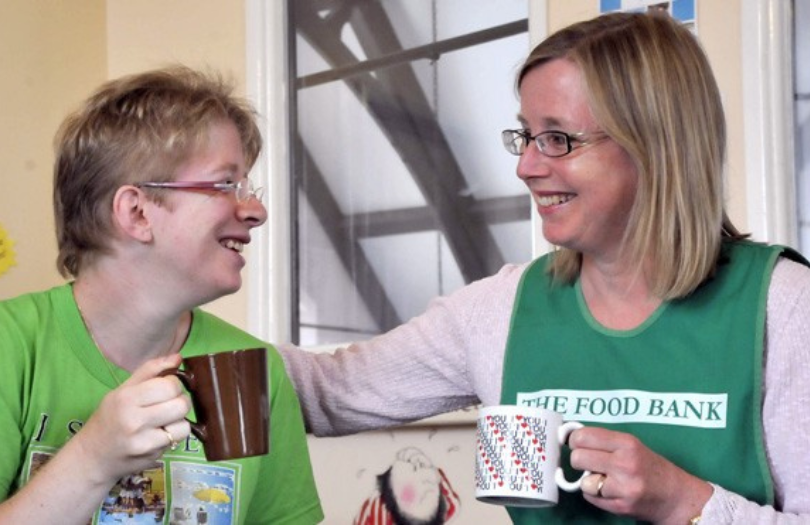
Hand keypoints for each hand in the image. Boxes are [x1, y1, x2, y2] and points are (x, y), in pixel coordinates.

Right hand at [72, 354, 191, 483]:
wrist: (91, 457)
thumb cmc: (109, 418)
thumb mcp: (122, 390)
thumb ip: (150, 370)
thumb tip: (178, 357)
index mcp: (126, 398)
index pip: (170, 385)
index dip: (174, 384)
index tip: (166, 388)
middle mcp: (134, 420)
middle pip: (181, 404)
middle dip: (180, 401)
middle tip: (168, 404)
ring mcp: (144, 441)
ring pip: (184, 424)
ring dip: (179, 420)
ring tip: (164, 420)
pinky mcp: (151, 456)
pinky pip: (178, 440)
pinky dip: (174, 435)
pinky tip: (159, 434)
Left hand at [569, 427, 711, 524]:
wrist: (674, 496)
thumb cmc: (649, 467)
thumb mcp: (631, 445)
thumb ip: (603, 441)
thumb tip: (569, 435)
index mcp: (627, 443)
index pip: (583, 436)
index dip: (575, 440)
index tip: (577, 443)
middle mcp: (625, 464)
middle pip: (577, 458)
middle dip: (579, 460)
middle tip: (589, 462)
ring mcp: (623, 487)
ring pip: (583, 481)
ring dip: (589, 481)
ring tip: (605, 479)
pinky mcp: (620, 506)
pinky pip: (590, 497)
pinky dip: (594, 494)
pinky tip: (610, 491)